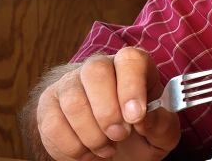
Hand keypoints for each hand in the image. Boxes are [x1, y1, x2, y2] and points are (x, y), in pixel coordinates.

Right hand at [36, 47, 179, 160]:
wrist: (116, 145)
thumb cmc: (142, 132)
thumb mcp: (162, 131)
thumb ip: (161, 124)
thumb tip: (144, 118)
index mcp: (133, 65)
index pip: (130, 60)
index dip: (132, 87)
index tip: (136, 117)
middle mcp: (99, 66)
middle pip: (95, 72)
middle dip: (107, 112)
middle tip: (120, 136)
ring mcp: (70, 83)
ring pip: (72, 101)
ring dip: (91, 135)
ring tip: (107, 148)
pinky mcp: (48, 104)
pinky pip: (52, 124)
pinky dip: (71, 147)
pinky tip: (88, 152)